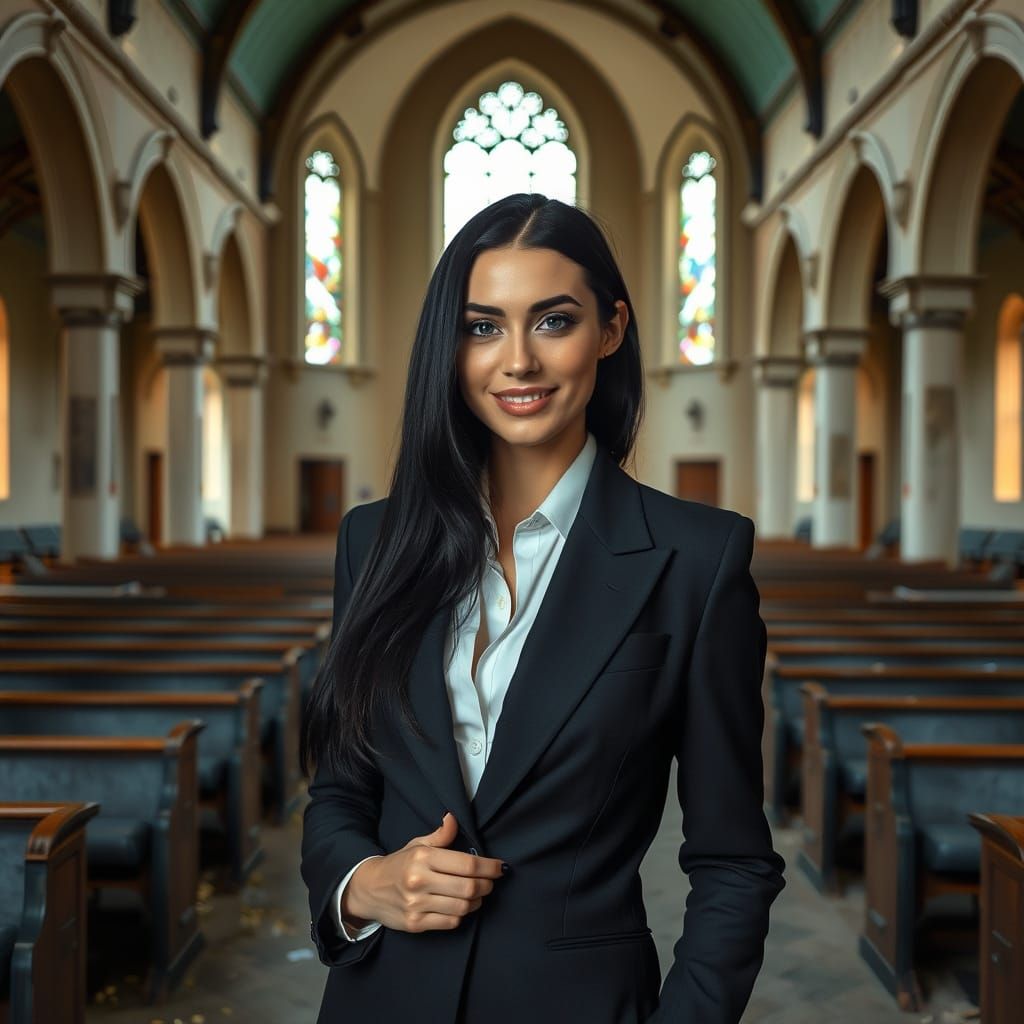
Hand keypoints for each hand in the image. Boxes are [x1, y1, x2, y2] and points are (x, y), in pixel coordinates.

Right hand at [341, 812, 505, 932]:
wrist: (369, 889)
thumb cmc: (399, 864)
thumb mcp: (417, 845)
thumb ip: (440, 835)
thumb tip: (454, 817)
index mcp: (423, 857)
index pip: (466, 863)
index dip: (488, 867)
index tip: (499, 867)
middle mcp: (419, 881)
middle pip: (468, 887)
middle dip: (486, 885)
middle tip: (490, 882)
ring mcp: (416, 904)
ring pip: (462, 907)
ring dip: (477, 901)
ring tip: (478, 894)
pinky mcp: (415, 923)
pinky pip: (450, 922)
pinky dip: (461, 915)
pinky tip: (461, 906)